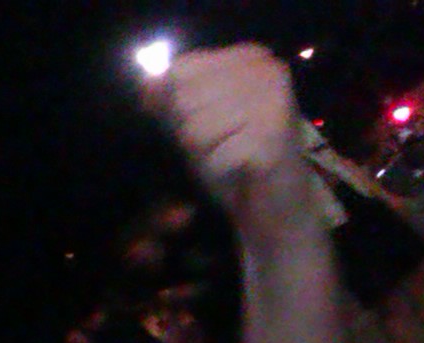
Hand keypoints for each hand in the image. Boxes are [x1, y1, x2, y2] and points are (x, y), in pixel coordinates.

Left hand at [147, 47, 311, 239]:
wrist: (278, 204)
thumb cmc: (234, 159)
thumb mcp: (196, 122)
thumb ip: (172, 99)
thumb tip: (146, 84)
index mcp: (247, 57)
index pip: (180, 70)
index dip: (174, 106)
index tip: (205, 124)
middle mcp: (266, 69)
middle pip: (184, 98)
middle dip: (190, 133)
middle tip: (221, 144)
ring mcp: (273, 99)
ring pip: (195, 128)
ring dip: (204, 154)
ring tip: (231, 156)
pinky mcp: (274, 133)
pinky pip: (216, 155)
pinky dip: (220, 170)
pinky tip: (241, 169)